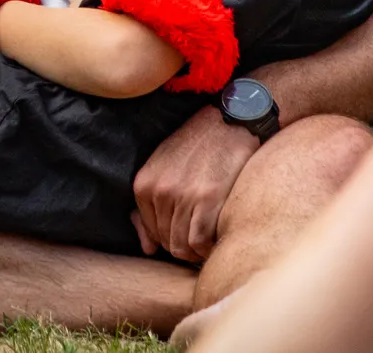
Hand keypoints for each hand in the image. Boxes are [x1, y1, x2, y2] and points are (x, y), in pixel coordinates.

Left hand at [132, 104, 258, 261]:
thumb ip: (149, 206)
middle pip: (166, 242)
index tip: (187, 230)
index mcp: (144, 183)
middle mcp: (160, 190)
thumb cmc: (198, 144)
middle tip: (201, 236)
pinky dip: (208, 248)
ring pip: (181, 247)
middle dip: (184, 245)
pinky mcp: (207, 199)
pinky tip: (216, 237)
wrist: (228, 121)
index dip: (170, 237)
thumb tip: (147, 249)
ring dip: (196, 251)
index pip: (151, 232)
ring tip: (209, 239)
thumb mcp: (164, 166)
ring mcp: (182, 195)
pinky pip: (199, 243)